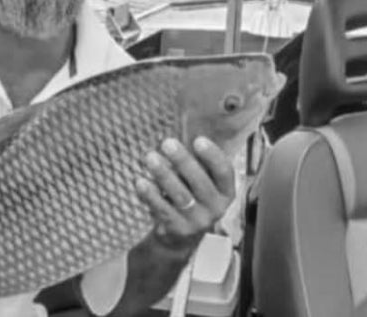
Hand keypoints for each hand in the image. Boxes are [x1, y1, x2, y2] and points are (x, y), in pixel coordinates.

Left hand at [136, 137, 235, 252]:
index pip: (224, 172)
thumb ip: (195, 162)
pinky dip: (151, 195)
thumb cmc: (191, 195)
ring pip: (180, 196)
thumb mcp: (200, 180)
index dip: (212, 156)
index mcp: (225, 191)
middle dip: (183, 161)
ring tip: (149, 157)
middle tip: (167, 143)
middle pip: (200, 183)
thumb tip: (178, 130)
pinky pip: (163, 209)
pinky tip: (140, 181)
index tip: (198, 140)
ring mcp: (197, 221)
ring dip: (164, 175)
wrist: (181, 237)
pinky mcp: (178, 229)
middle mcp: (216, 207)